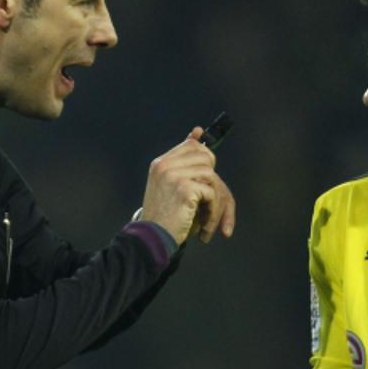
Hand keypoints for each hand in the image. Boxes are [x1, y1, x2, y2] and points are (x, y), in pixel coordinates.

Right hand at [139, 128, 235, 244]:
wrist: (152, 238)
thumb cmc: (163, 217)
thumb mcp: (170, 186)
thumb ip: (184, 165)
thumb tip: (197, 130)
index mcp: (161, 164)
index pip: (191, 145)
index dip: (206, 155)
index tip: (211, 167)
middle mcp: (166, 165)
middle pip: (206, 158)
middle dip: (214, 180)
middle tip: (211, 201)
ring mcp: (174, 175)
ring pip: (211, 176)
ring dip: (216, 200)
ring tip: (208, 218)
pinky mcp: (185, 189)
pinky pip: (212, 192)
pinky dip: (213, 211)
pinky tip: (205, 225)